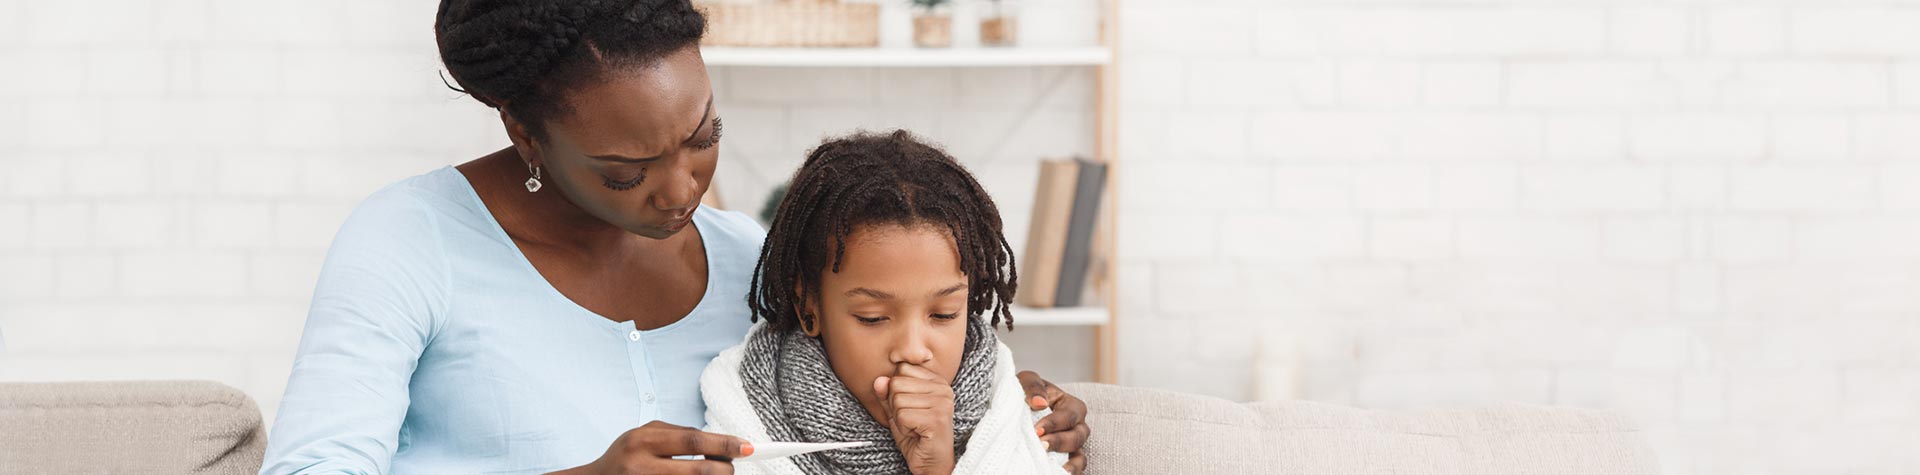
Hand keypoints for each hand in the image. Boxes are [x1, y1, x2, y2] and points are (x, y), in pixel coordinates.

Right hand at [547, 420, 750, 474]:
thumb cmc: (625, 455)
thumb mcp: (644, 435)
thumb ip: (677, 434)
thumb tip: (718, 442)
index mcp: (642, 441)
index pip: (693, 441)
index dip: (724, 444)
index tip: (749, 447)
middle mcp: (642, 467)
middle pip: (700, 471)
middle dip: (725, 469)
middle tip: (734, 466)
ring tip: (716, 474)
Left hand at [873, 364, 956, 474]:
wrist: (931, 463)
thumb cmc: (916, 436)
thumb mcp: (897, 411)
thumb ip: (887, 394)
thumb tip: (879, 380)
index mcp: (937, 380)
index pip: (902, 368)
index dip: (896, 391)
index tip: (911, 407)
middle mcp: (943, 388)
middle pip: (897, 383)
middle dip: (896, 405)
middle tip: (911, 420)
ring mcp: (942, 402)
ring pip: (897, 399)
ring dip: (899, 418)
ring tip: (914, 427)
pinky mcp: (937, 418)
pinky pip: (902, 415)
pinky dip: (903, 428)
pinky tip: (916, 434)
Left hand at [1019, 371, 1088, 474]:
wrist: (1012, 409)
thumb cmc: (1024, 392)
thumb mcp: (1026, 381)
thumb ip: (1033, 386)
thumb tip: (1040, 402)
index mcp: (1070, 405)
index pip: (1070, 414)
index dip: (1055, 423)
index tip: (1037, 430)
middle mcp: (1076, 426)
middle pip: (1078, 436)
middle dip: (1059, 442)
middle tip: (1040, 445)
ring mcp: (1071, 445)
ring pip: (1080, 457)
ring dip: (1070, 464)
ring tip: (1056, 469)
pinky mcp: (1063, 460)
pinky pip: (1072, 469)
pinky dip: (1068, 472)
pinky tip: (1056, 474)